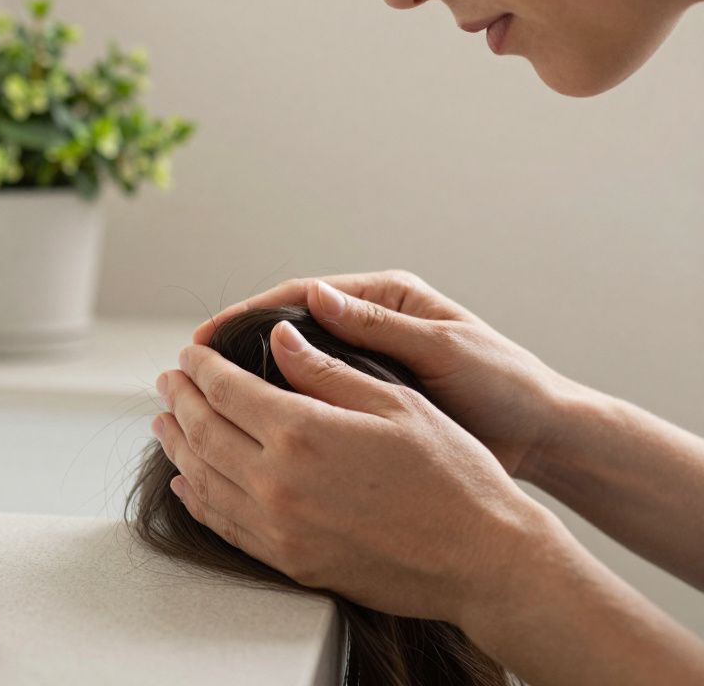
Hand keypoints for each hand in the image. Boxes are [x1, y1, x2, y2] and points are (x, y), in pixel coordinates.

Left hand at [153, 320, 551, 622]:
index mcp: (303, 432)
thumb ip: (326, 370)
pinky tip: (187, 482)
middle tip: (167, 380)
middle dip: (180, 399)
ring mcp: (279, 526)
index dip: (202, 367)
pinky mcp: (288, 560)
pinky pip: (224, 524)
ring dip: (178, 446)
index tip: (190, 353)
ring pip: (203, 478)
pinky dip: (197, 499)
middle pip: (204, 431)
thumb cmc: (453, 476)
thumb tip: (278, 338)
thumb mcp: (394, 403)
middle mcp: (278, 481)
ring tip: (164, 423)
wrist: (483, 560)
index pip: (227, 390)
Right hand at [193, 270, 571, 477]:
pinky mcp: (372, 400)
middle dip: (236, 346)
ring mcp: (368, 363)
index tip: (206, 338)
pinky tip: (252, 429)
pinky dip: (282, 409)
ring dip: (251, 380)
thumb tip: (314, 297)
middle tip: (188, 369)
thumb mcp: (445, 350)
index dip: (248, 315)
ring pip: (295, 366)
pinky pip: (315, 398)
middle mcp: (371, 325)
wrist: (545, 437)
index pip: (300, 297)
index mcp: (387, 299)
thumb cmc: (506, 386)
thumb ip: (381, 328)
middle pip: (287, 329)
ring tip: (206, 400)